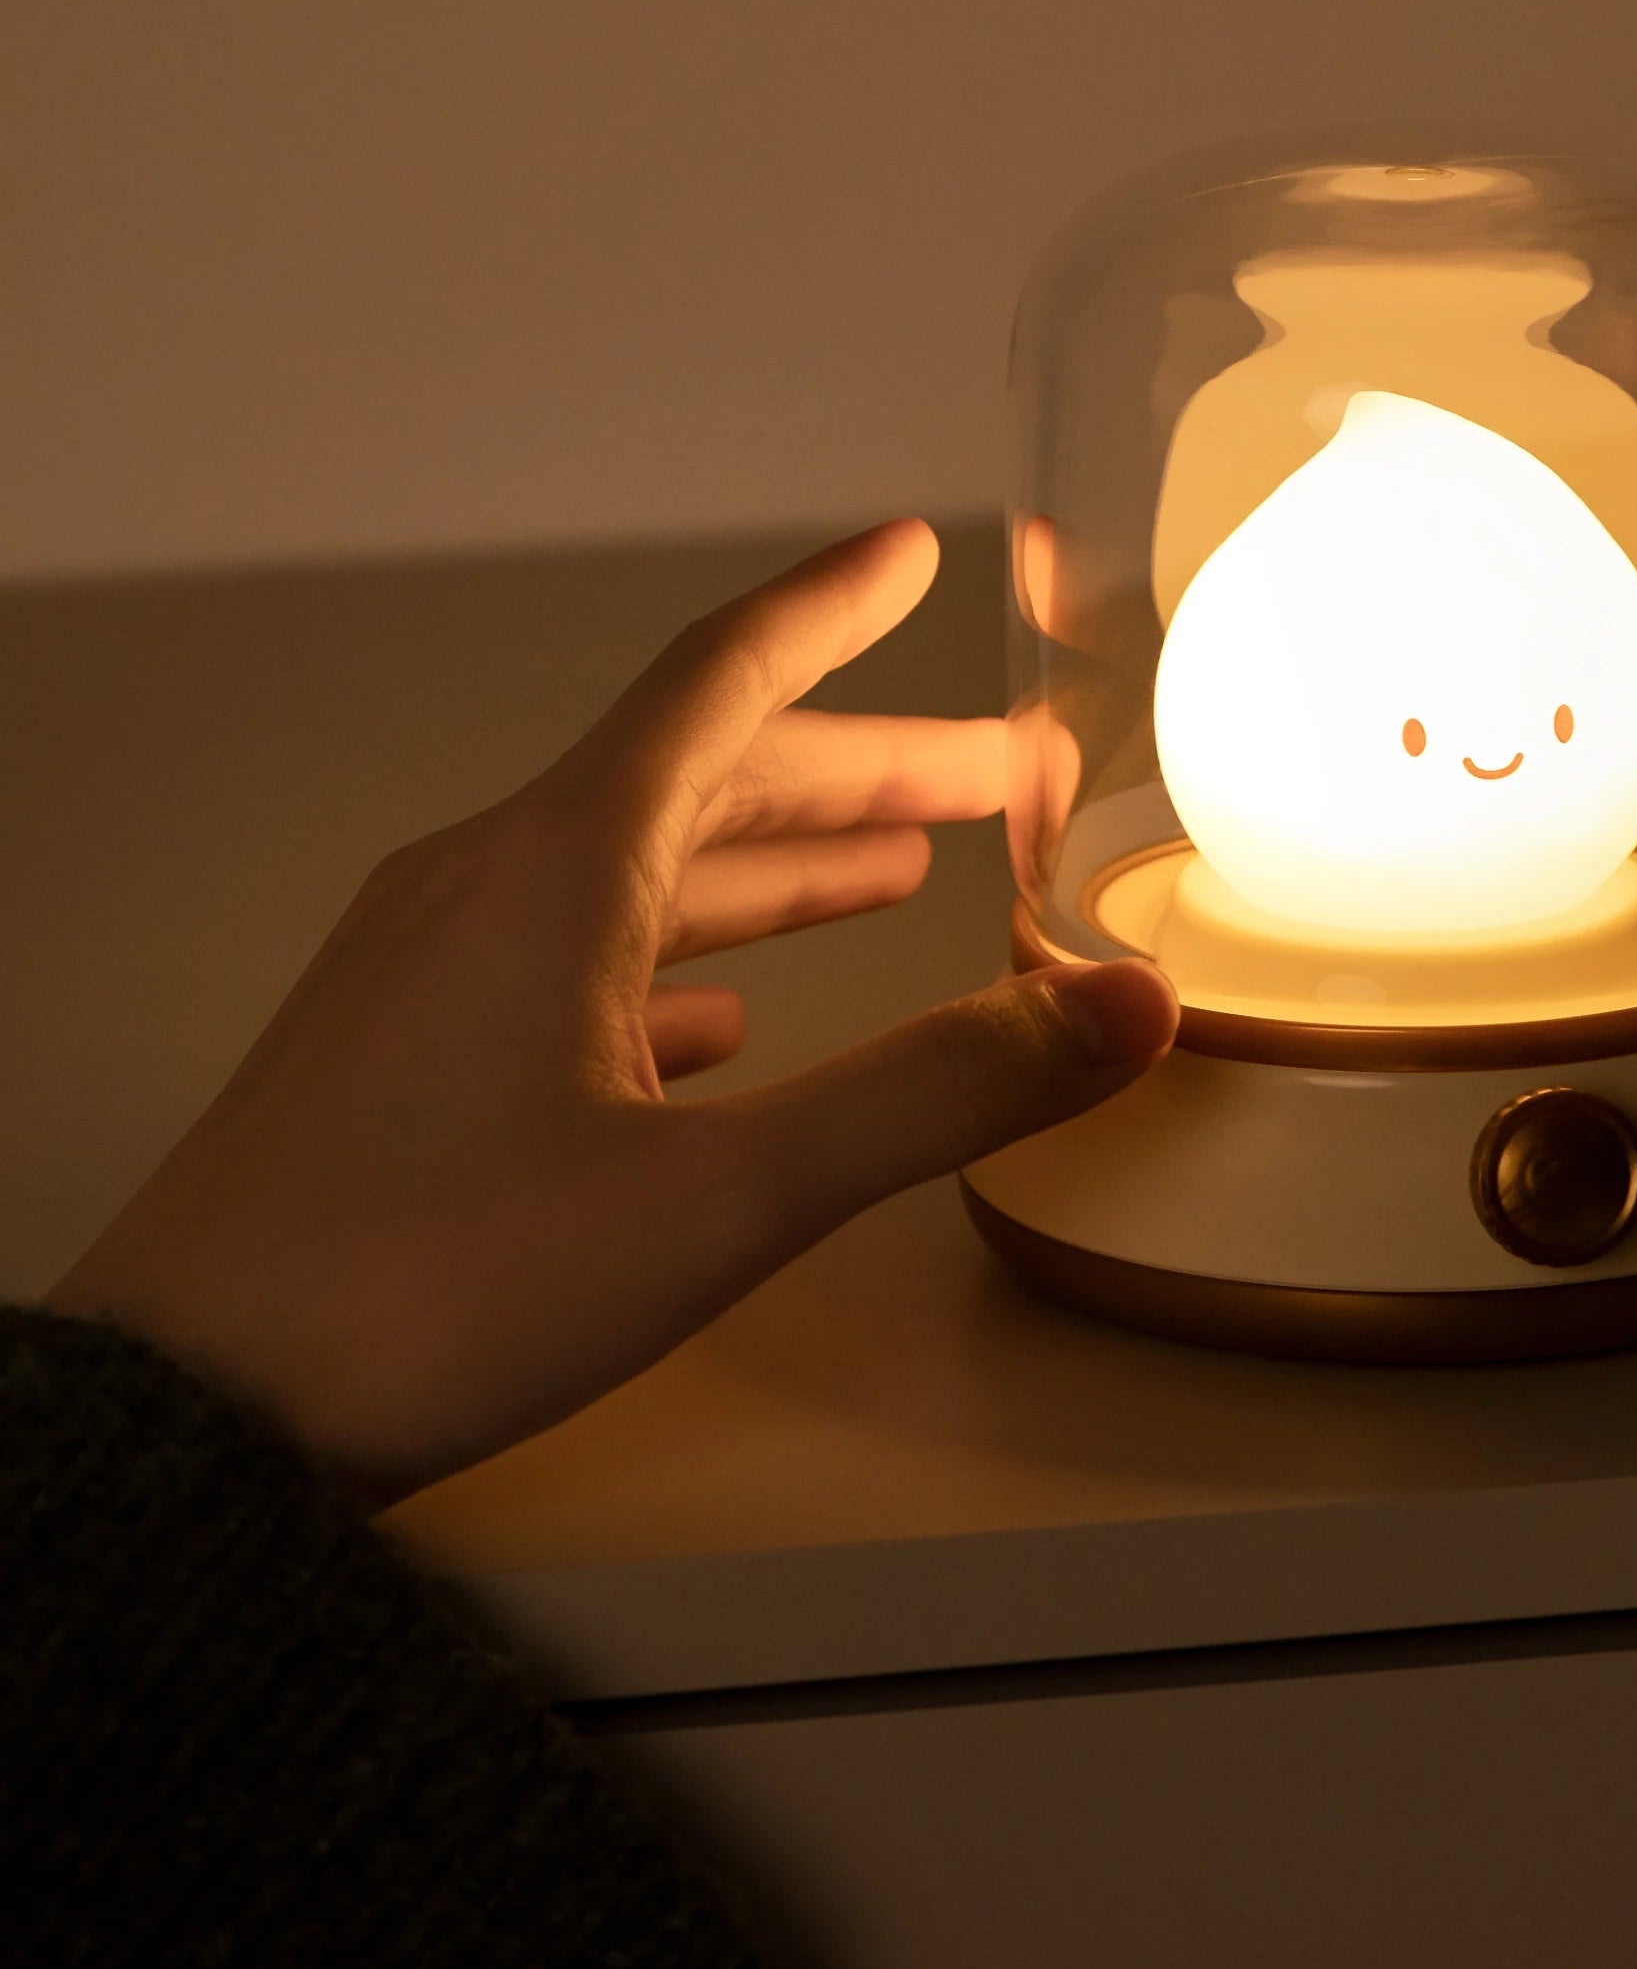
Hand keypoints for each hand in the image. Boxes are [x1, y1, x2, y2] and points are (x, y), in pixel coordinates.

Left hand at [47, 521, 1175, 1502]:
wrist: (186, 1415)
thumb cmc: (424, 1288)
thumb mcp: (724, 1192)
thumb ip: (937, 1093)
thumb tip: (1119, 1007)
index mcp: (559, 869)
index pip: (724, 682)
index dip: (833, 609)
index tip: (908, 554)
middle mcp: (487, 886)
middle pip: (706, 782)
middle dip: (864, 772)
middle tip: (988, 777)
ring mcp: (430, 970)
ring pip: (639, 873)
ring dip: (777, 864)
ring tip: (889, 875)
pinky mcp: (400, 1058)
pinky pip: (567, 964)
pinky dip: (677, 961)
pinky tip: (720, 1020)